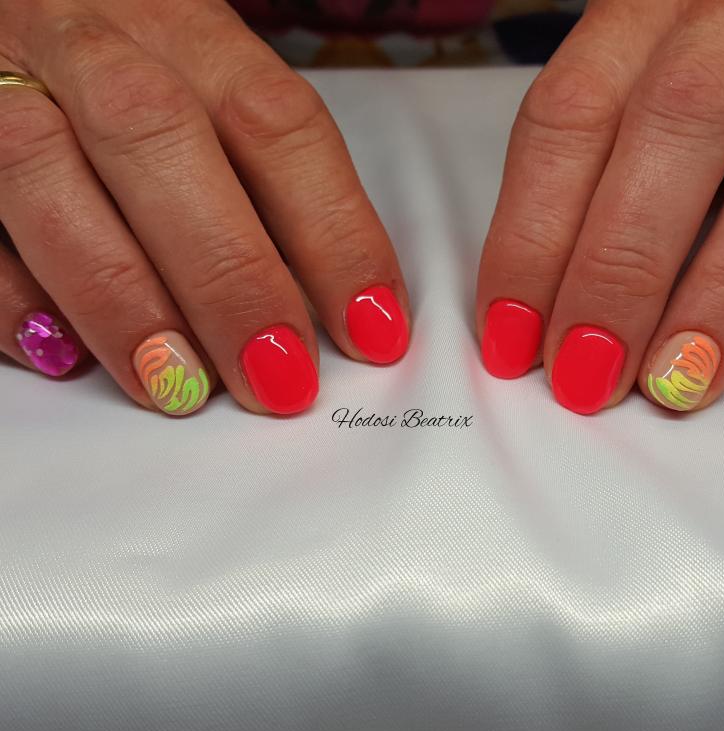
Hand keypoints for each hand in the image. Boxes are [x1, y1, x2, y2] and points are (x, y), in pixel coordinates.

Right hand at [0, 0, 409, 415]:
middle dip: (228, 275)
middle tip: (276, 376)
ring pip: (41, 171)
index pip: (277, 123)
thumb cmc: (127, 64)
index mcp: (185, 28)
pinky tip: (61, 354)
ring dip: (120, 297)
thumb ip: (260, 179)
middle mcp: (88, 41)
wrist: (16, 7)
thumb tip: (327, 304)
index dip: (334, 232)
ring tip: (179, 385)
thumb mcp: (208, 88)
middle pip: (158, 141)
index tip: (372, 328)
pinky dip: (10, 295)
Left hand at [476, 0, 723, 413]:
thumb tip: (533, 310)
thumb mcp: (631, 79)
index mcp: (648, 5)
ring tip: (681, 381)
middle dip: (624, 268)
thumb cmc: (711, 52)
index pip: (573, 116)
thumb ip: (588, 167)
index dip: (533, 235)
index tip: (513, 336)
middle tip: (590, 372)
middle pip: (679, 127)